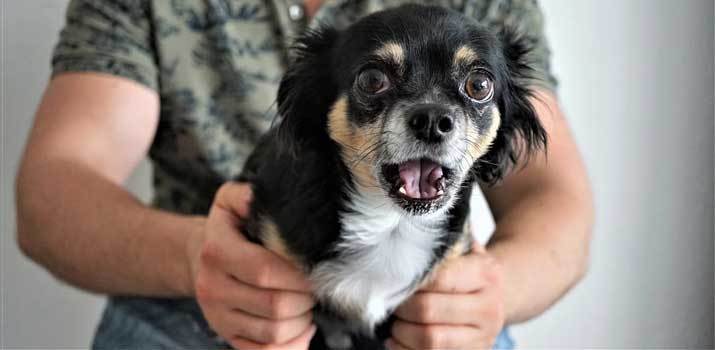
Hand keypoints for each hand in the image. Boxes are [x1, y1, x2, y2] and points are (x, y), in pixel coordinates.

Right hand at [190, 182, 316, 348]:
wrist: (199, 257)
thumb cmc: (227, 228)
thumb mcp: (230, 201)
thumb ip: (247, 195)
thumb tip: (269, 195)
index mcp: (217, 252)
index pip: (264, 271)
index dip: (297, 275)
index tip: (315, 269)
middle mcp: (213, 288)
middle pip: (274, 306)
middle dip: (305, 298)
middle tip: (315, 286)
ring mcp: (219, 316)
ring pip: (272, 333)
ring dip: (301, 321)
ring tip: (307, 304)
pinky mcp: (227, 336)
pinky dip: (291, 345)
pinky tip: (302, 328)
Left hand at [387, 244, 504, 349]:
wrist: (498, 296)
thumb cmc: (469, 270)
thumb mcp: (464, 249)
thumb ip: (441, 245)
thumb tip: (407, 237)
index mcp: (485, 274)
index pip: (438, 278)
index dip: (410, 282)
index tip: (396, 281)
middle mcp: (489, 308)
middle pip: (428, 310)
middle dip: (401, 308)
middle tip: (391, 302)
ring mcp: (483, 337)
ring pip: (430, 339)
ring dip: (402, 332)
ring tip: (395, 323)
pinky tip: (398, 340)